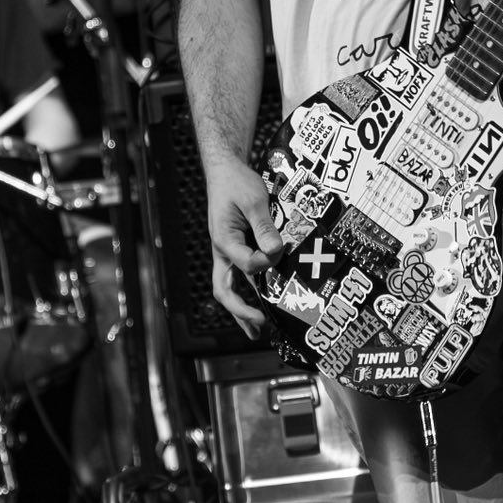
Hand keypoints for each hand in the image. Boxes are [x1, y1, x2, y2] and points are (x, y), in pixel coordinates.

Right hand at [203, 156, 281, 337]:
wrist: (225, 171)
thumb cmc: (236, 182)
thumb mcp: (254, 200)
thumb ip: (264, 227)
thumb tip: (276, 251)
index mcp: (224, 240)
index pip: (246, 264)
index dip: (265, 264)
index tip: (279, 253)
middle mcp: (223, 251)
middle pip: (224, 289)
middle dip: (241, 312)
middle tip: (260, 327)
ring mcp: (227, 252)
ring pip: (230, 288)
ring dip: (242, 310)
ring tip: (257, 332)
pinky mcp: (234, 249)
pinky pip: (238, 276)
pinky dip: (246, 293)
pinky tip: (260, 303)